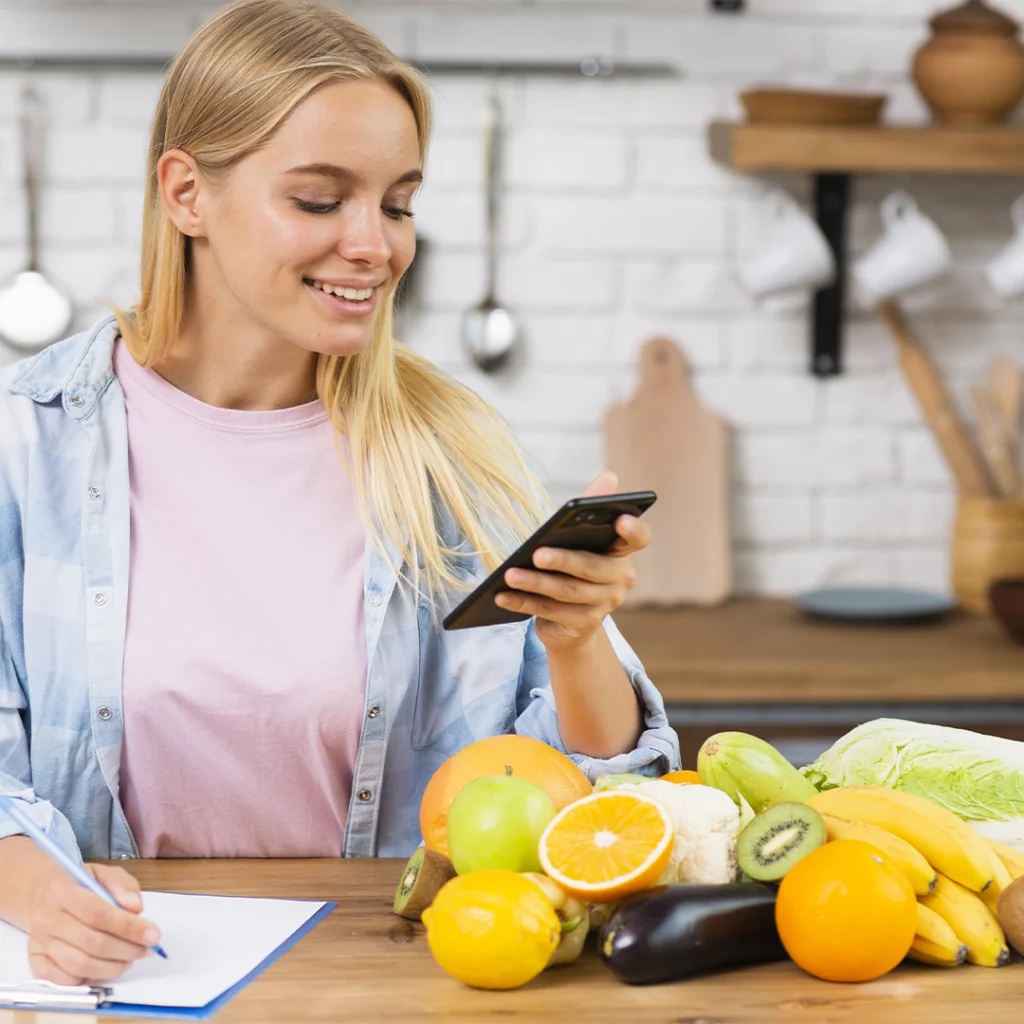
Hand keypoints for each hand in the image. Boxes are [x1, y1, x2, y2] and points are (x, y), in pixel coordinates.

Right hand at [27, 863, 159, 984]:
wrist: (42, 895)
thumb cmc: (79, 884)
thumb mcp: (103, 873)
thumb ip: (123, 885)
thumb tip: (137, 908)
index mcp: (63, 891)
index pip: (98, 913)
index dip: (128, 926)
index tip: (153, 935)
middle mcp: (47, 918)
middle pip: (91, 942)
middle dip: (126, 950)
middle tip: (147, 949)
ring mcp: (40, 942)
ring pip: (78, 965)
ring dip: (111, 967)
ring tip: (130, 959)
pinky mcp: (36, 961)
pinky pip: (63, 979)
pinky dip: (88, 978)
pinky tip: (105, 967)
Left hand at [495, 470, 649, 651]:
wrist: (570, 623)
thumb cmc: (573, 568)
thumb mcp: (579, 538)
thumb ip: (590, 508)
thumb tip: (610, 476)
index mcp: (622, 552)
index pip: (639, 538)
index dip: (634, 530)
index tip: (621, 520)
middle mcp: (621, 579)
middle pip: (592, 568)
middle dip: (563, 560)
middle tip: (536, 553)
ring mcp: (604, 605)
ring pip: (567, 591)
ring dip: (535, 583)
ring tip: (509, 574)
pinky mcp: (584, 625)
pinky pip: (550, 612)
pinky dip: (523, 603)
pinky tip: (501, 595)